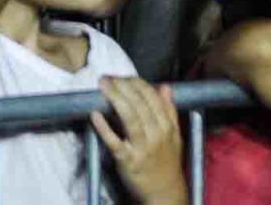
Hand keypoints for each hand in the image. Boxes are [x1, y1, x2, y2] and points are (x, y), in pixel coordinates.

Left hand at [89, 77, 183, 204]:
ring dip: (115, 99)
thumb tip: (165, 87)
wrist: (165, 193)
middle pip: (140, 105)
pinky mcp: (127, 161)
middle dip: (123, 87)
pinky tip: (95, 114)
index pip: (152, 98)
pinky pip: (115, 142)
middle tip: (107, 77)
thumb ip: (169, 111)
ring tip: (103, 86)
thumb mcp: (174, 137)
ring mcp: (141, 149)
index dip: (137, 83)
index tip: (123, 77)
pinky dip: (104, 128)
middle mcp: (156, 136)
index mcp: (166, 128)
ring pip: (130, 119)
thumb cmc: (166, 162)